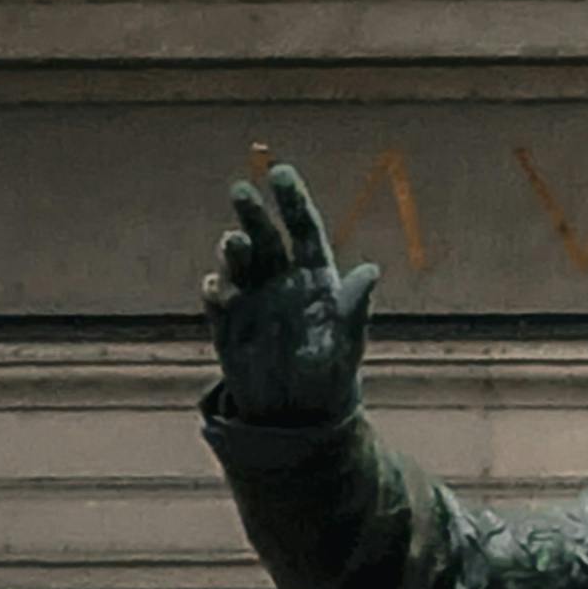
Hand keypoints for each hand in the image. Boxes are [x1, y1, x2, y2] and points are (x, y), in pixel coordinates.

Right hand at [204, 163, 377, 427]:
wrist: (299, 415)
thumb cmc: (331, 374)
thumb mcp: (347, 341)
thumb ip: (354, 306)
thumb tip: (371, 271)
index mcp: (315, 276)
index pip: (303, 229)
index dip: (293, 201)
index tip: (281, 173)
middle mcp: (281, 281)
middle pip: (266, 237)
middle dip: (253, 212)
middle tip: (241, 190)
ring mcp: (252, 300)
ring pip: (240, 263)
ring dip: (235, 250)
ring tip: (235, 242)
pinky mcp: (228, 325)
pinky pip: (220, 302)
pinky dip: (216, 290)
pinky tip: (217, 286)